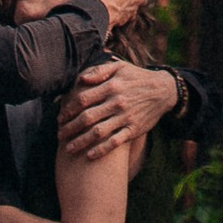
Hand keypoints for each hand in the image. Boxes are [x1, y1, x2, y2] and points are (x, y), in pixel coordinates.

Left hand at [59, 60, 177, 162]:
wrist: (163, 90)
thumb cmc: (137, 77)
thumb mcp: (120, 67)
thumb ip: (100, 71)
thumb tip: (80, 78)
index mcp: (112, 86)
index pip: (83, 99)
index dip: (69, 109)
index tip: (60, 117)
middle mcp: (117, 102)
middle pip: (87, 117)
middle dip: (70, 128)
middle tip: (59, 135)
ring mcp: (125, 117)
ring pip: (98, 132)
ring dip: (81, 142)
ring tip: (68, 149)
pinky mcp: (133, 129)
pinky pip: (115, 142)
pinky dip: (101, 150)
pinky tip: (90, 156)